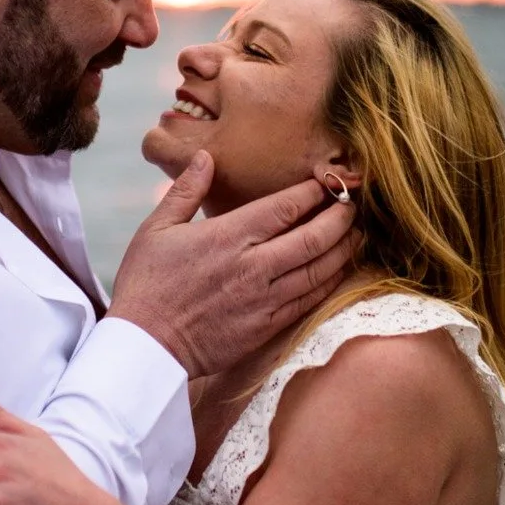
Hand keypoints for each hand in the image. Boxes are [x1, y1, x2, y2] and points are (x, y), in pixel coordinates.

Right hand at [107, 152, 357, 377]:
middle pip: (313, 237)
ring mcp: (262, 300)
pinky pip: (309, 300)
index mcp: (226, 237)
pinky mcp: (266, 327)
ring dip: (344, 249)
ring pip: (318, 270)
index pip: (284, 208)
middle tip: (354, 205)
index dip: (314, 192)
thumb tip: (206, 157)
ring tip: (358, 234)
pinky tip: (339, 270)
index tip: (329, 180)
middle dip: (340, 218)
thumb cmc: (146, 285)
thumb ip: (185, 191)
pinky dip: (330, 282)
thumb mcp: (155, 229)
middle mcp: (251, 267)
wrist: (146, 347)